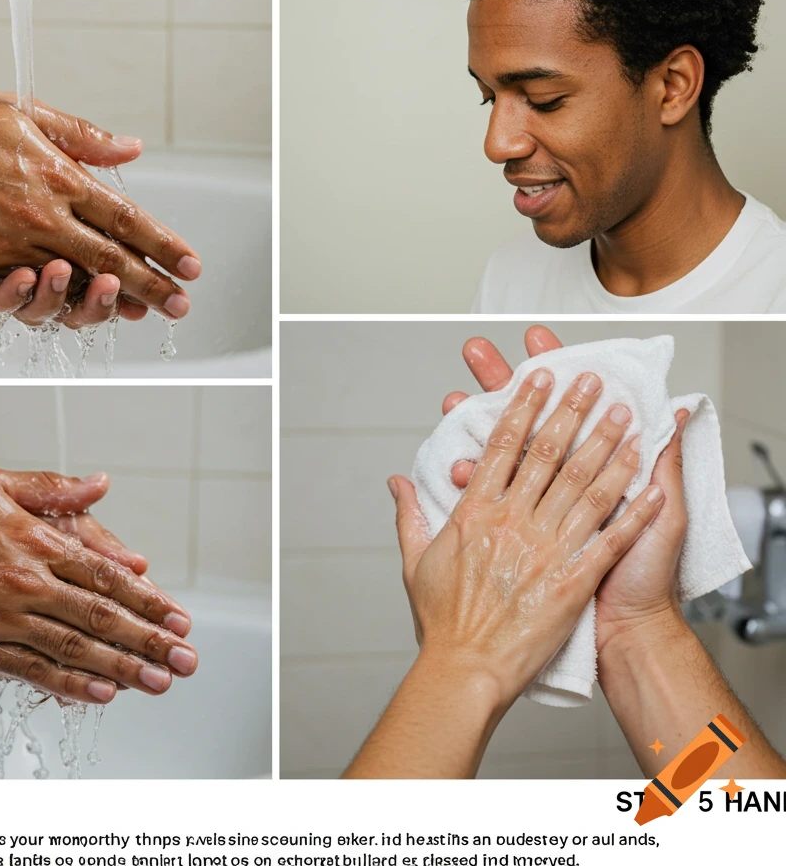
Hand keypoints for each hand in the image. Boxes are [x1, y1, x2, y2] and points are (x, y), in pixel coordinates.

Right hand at [0, 85, 199, 318]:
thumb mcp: (25, 112)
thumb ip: (83, 137)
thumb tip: (132, 147)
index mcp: (58, 178)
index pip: (127, 220)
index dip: (164, 246)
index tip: (190, 265)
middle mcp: (39, 217)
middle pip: (110, 262)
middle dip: (152, 287)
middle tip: (179, 305)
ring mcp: (7, 246)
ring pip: (70, 288)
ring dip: (105, 303)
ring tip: (132, 308)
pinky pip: (17, 298)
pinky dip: (41, 304)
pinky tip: (64, 302)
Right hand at [0, 469, 196, 702]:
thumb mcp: (1, 482)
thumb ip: (57, 489)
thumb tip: (101, 484)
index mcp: (36, 541)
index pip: (107, 575)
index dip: (148, 600)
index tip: (178, 617)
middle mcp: (23, 582)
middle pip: (99, 616)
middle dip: (149, 640)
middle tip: (184, 659)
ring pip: (72, 648)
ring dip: (121, 668)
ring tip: (157, 681)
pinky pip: (28, 670)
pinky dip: (67, 684)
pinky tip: (99, 694)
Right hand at [391, 369, 664, 709]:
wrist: (466, 670)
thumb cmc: (443, 621)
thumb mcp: (415, 561)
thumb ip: (410, 515)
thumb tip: (397, 483)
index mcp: (477, 513)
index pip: (505, 446)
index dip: (525, 407)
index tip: (539, 378)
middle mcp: (514, 523)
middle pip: (550, 455)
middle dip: (573, 412)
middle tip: (593, 381)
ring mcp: (546, 550)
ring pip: (584, 487)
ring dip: (608, 448)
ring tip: (626, 418)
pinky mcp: (573, 581)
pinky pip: (609, 539)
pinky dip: (633, 512)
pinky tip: (652, 486)